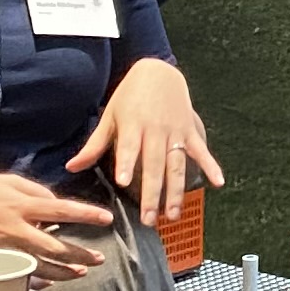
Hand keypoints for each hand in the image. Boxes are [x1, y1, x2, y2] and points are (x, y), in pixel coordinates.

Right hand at [0, 169, 117, 276]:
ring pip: (42, 267)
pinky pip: (21, 276)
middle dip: (81, 254)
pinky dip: (38, 281)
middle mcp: (17, 228)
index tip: (105, 219)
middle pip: (57, 246)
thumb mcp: (7, 180)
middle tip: (97, 258)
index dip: (87, 215)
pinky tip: (51, 281)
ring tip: (79, 272)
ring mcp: (6, 250)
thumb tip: (55, 201)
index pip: (63, 209)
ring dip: (64, 272)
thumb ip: (35, 189)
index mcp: (21, 205)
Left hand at [70, 56, 224, 229]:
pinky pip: (201, 150)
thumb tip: (71, 167)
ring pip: (176, 164)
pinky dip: (212, 165)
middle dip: (153, 193)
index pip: (129, 147)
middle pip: (154, 165)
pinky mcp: (190, 130)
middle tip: (150, 219)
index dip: (127, 164)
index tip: (124, 182)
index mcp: (133, 125)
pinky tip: (218, 182)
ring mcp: (175, 130)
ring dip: (176, 191)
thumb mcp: (110, 116)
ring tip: (173, 214)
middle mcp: (155, 130)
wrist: (158, 70)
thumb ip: (94, 145)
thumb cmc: (130, 96)